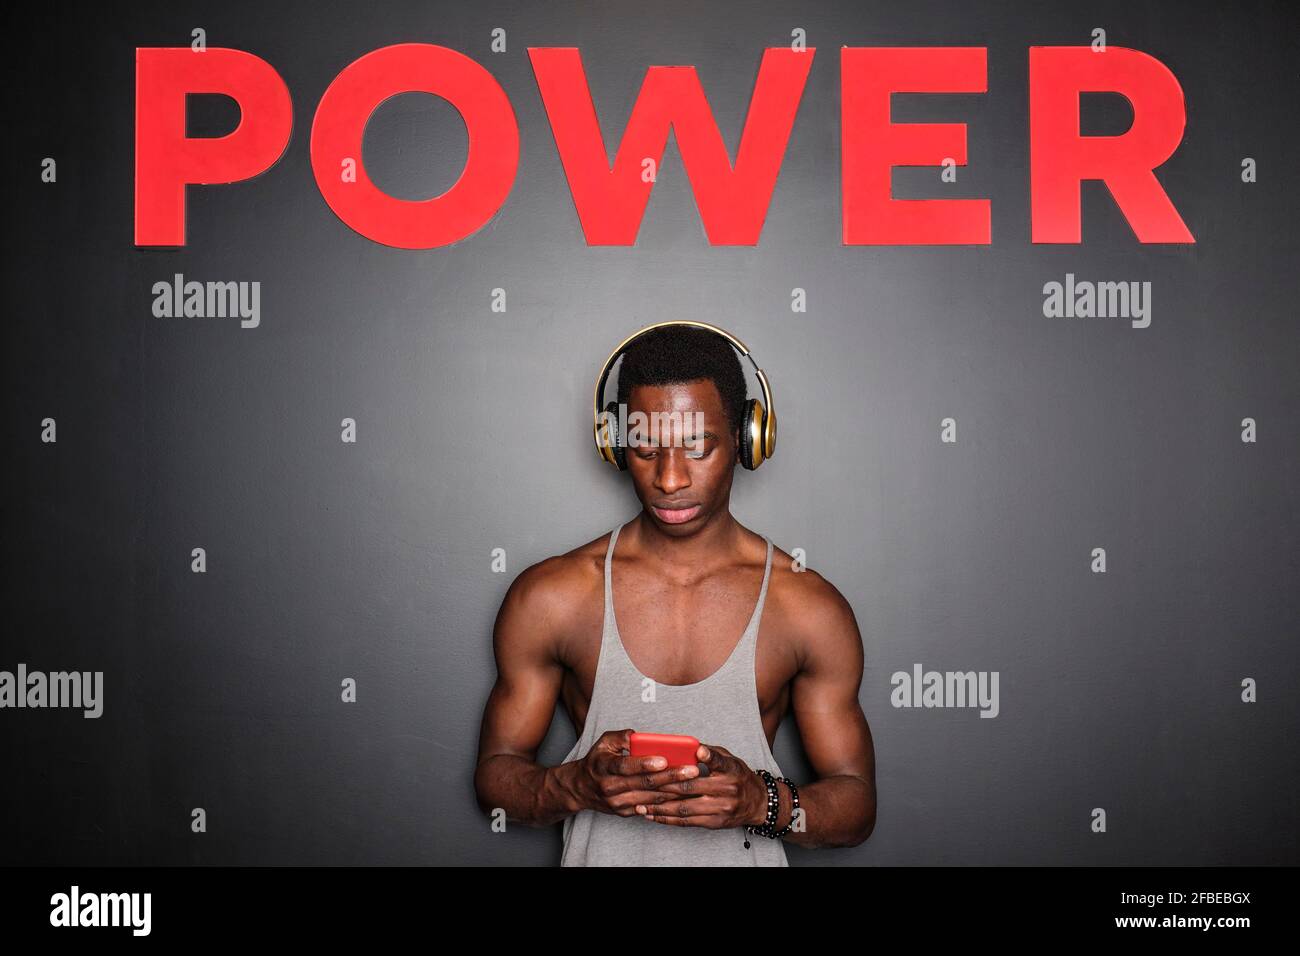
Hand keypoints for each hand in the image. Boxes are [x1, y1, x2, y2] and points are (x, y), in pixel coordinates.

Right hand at [570, 729, 701, 816]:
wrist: (580, 788)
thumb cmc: (597, 761)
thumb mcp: (603, 742)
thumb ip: (621, 736)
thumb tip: (638, 735)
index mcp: (604, 766)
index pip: (626, 766)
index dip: (645, 764)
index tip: (664, 760)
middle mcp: (610, 786)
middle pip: (644, 783)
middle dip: (671, 777)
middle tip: (692, 770)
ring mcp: (617, 802)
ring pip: (650, 798)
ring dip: (673, 791)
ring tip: (692, 782)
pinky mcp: (624, 812)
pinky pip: (649, 808)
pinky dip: (666, 801)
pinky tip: (682, 795)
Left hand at [639, 743, 769, 829]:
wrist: (757, 802)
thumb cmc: (738, 777)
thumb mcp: (730, 760)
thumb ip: (710, 754)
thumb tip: (686, 747)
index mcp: (730, 770)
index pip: (719, 762)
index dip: (708, 756)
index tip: (699, 750)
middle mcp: (726, 789)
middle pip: (690, 787)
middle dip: (663, 786)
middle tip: (643, 783)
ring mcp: (720, 808)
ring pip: (684, 807)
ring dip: (660, 807)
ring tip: (640, 804)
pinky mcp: (715, 822)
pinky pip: (687, 822)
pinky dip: (667, 819)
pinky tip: (653, 815)